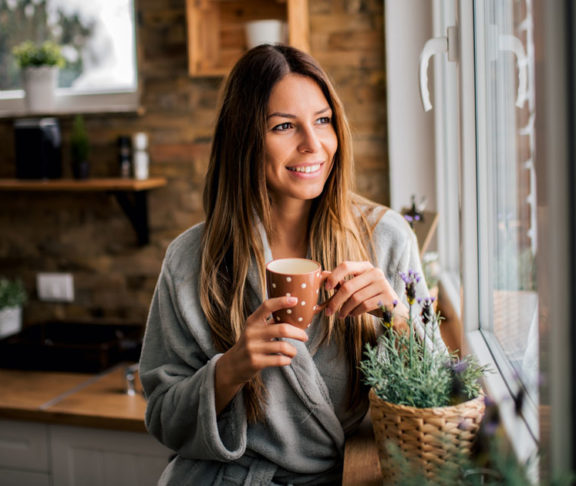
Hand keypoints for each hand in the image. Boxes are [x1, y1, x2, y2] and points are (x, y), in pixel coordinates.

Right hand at [214, 295, 307, 411]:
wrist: (232, 366)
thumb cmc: (250, 344)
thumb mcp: (255, 330)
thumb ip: (270, 322)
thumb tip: (293, 313)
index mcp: (252, 321)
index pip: (267, 306)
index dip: (282, 301)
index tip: (295, 300)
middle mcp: (251, 333)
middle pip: (282, 329)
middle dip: (298, 333)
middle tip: (304, 337)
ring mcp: (253, 348)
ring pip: (283, 346)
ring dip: (293, 350)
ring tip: (293, 352)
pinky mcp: (255, 362)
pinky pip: (279, 360)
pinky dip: (287, 360)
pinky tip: (286, 359)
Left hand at [323, 261, 400, 318]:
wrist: (394, 311)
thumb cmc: (371, 297)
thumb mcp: (357, 288)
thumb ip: (342, 283)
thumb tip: (323, 277)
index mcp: (365, 266)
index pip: (346, 266)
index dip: (333, 276)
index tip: (326, 288)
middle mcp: (375, 272)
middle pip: (348, 286)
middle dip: (335, 301)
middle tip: (328, 312)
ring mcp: (383, 284)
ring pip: (355, 298)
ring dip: (345, 309)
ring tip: (341, 315)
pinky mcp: (388, 298)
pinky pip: (365, 306)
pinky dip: (355, 312)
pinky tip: (353, 315)